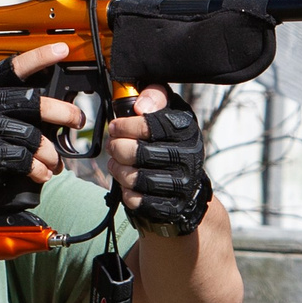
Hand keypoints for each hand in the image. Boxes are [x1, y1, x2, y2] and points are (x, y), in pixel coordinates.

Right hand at [0, 44, 83, 218]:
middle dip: (63, 113)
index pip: (15, 67)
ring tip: (54, 162)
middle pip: (35, 104)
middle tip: (77, 119)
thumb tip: (48, 105)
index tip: (61, 50)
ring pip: (34, 138)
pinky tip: (41, 173)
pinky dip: (38, 169)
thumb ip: (5, 103)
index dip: (39, 57)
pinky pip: (25, 160)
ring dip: (50, 154)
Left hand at [105, 85, 211, 236]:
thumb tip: (139, 105)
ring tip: (116, 163)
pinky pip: (137, 200)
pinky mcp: (171, 206)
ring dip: (118, 169)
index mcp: (186, 130)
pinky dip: (126, 191)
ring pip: (135, 178)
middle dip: (117, 148)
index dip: (125, 125)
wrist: (188, 184)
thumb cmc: (171, 141)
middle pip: (137, 153)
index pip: (149, 125)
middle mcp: (188, 157)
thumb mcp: (169, 110)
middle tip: (113, 146)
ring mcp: (181, 185)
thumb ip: (155, 95)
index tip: (115, 127)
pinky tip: (126, 183)